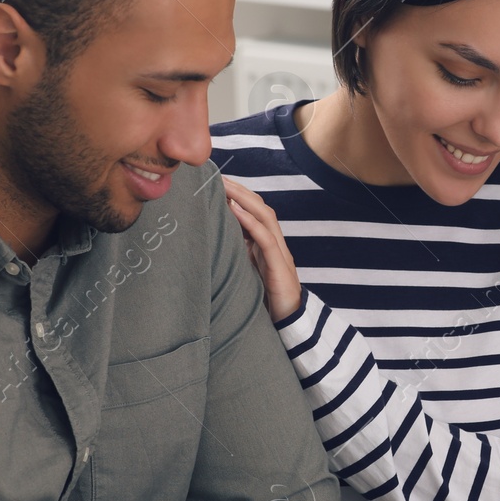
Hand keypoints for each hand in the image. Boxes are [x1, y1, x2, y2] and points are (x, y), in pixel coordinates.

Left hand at [223, 178, 301, 321]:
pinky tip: (236, 209)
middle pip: (259, 207)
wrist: (287, 324)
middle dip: (239, 189)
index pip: (254, 211)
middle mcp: (275, 243)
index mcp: (266, 244)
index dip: (238, 194)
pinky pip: (265, 238)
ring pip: (264, 216)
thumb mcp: (246, 272)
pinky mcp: (279, 266)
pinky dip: (250, 221)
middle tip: (217, 176)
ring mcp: (279, 253)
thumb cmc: (264, 299)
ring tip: (224, 186)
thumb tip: (211, 240)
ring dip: (243, 198)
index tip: (217, 182)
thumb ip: (236, 255)